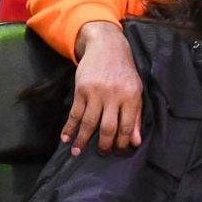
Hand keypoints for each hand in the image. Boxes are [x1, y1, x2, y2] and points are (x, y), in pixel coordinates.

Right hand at [63, 22, 142, 155]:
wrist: (107, 47)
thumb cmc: (124, 72)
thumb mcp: (136, 91)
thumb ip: (135, 117)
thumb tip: (135, 142)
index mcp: (131, 97)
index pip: (126, 126)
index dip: (122, 142)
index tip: (119, 151)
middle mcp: (113, 96)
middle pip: (107, 127)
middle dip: (104, 145)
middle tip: (101, 154)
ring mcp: (95, 93)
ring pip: (88, 122)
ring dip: (82, 140)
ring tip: (77, 153)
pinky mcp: (81, 90)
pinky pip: (74, 113)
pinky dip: (69, 127)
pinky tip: (65, 138)